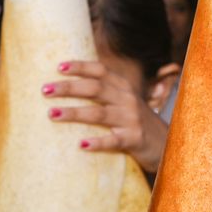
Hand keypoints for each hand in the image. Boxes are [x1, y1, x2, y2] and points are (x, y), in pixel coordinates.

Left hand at [44, 61, 168, 172]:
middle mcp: (127, 99)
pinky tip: (81, 144)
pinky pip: (114, 141)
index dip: (80, 66)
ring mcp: (131, 119)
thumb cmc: (136, 122)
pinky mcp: (134, 140)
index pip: (100, 71)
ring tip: (51, 114)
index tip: (58, 67)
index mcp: (123, 87)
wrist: (167, 144)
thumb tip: (69, 84)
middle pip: (95, 88)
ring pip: (99, 113)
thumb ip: (104, 93)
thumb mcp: (124, 102)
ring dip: (74, 112)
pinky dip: (97, 142)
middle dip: (68, 88)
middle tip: (45, 90)